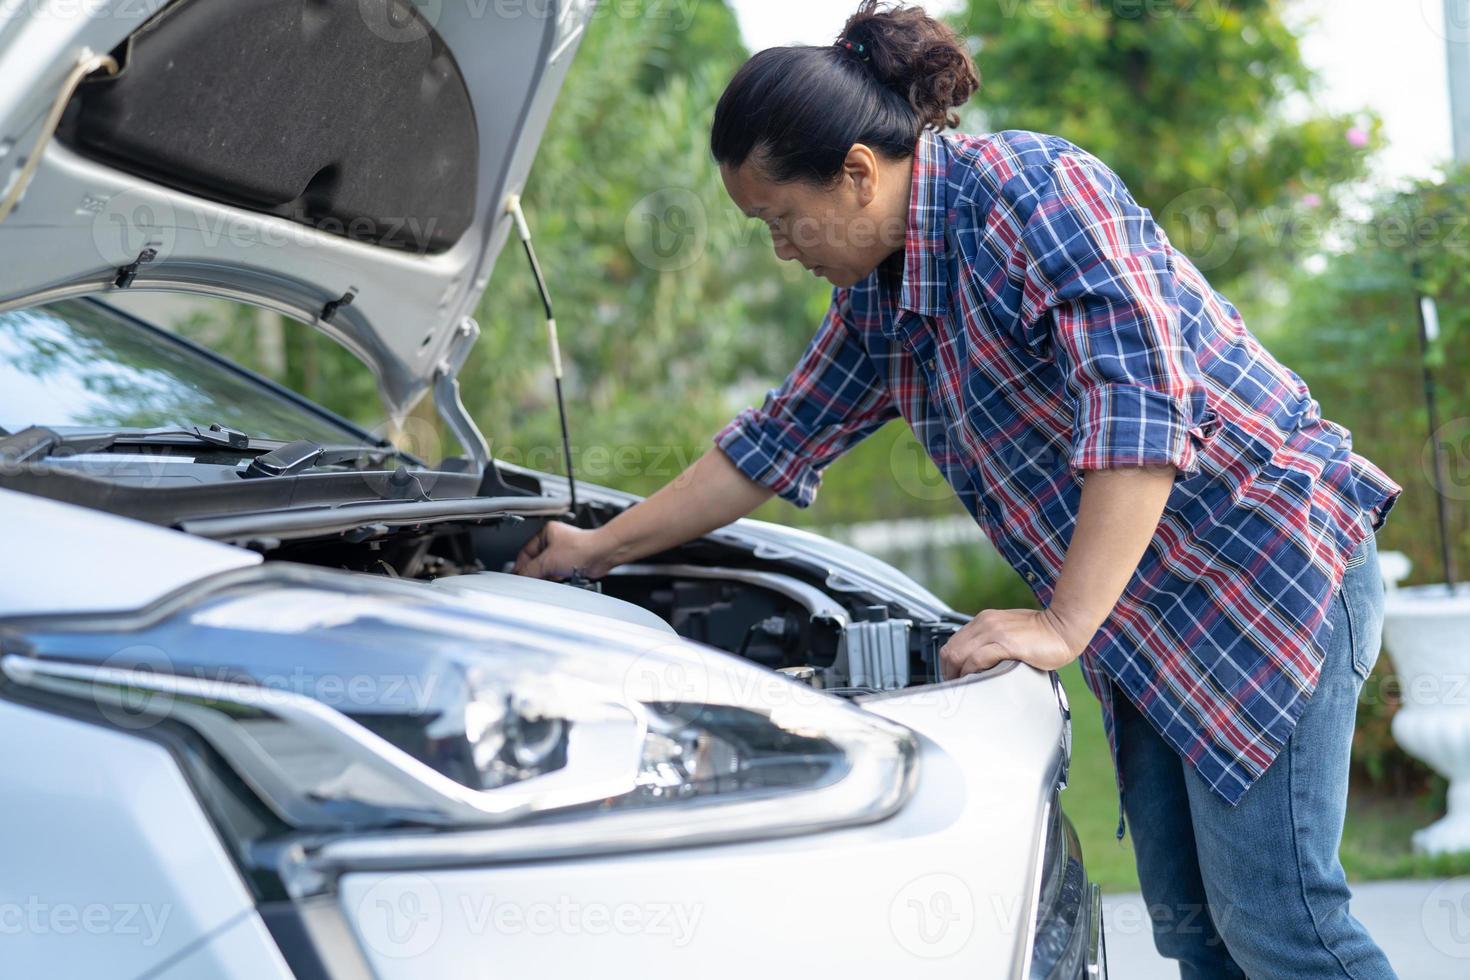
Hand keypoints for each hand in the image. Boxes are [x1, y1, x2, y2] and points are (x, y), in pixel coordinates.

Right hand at [512, 522, 613, 580]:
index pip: (525, 551)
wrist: (603, 554)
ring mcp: (563, 552)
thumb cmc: (582, 548)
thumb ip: (531, 570)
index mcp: (546, 533)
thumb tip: (520, 577)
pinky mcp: (571, 563)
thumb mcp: (549, 561)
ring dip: (549, 575)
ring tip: (552, 576)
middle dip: (536, 572)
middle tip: (534, 579)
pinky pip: (558, 573)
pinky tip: (561, 578)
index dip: (521, 565)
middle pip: (537, 561)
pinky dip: (558, 578)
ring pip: (548, 568)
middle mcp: (555, 541)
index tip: (518, 577)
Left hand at [939, 608, 1089, 678]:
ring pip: (959, 655)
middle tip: (955, 689)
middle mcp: (985, 623)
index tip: (953, 679)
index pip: (953, 643)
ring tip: (964, 689)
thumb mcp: (1008, 632)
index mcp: (984, 620)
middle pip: (950, 650)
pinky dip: (971, 673)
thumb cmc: (1042, 634)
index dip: (948, 665)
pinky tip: (976, 681)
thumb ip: (991, 642)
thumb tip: (977, 663)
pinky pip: (977, 659)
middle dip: (948, 673)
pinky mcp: (1005, 644)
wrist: (1064, 627)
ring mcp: (994, 632)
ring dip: (957, 676)